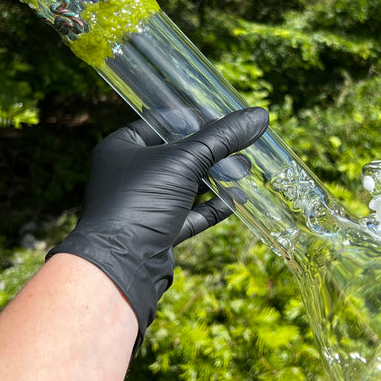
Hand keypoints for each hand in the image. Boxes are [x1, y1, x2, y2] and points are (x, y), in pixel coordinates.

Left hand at [48, 107, 268, 351]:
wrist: (122, 264)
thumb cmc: (141, 200)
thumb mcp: (184, 161)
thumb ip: (222, 138)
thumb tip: (259, 116)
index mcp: (121, 147)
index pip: (159, 122)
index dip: (191, 118)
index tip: (223, 116)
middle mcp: (128, 174)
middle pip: (176, 155)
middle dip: (210, 150)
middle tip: (240, 143)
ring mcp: (142, 205)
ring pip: (184, 186)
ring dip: (214, 178)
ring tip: (244, 168)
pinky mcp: (157, 232)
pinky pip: (189, 214)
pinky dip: (212, 207)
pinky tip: (236, 199)